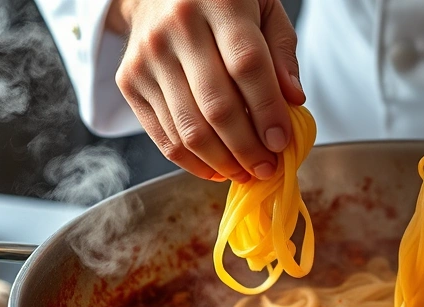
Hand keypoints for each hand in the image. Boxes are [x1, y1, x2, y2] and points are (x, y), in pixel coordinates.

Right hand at [107, 0, 304, 181]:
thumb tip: (294, 101)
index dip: (268, 111)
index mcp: (219, 3)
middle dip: (247, 148)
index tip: (282, 142)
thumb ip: (282, 52)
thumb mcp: (264, 8)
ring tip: (246, 172)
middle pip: (216, 106)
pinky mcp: (129, 81)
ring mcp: (148, 57)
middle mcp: (177, 28)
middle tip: (267, 167)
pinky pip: (163, 137)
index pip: (247, 66)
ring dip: (222, 162)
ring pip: (188, 129)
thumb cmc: (221, 2)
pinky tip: (217, 169)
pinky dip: (193, 162)